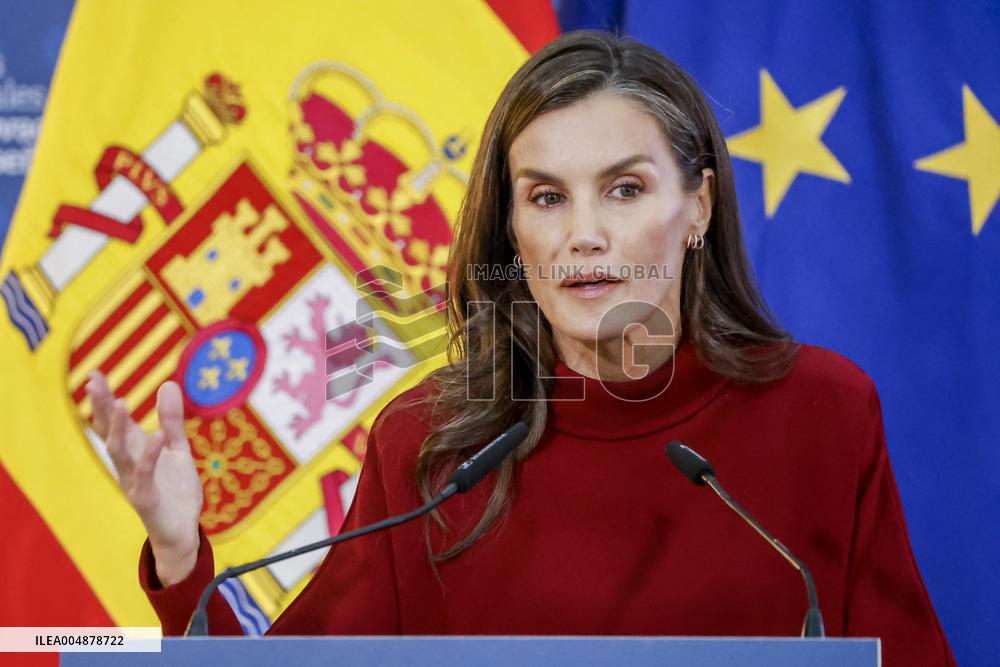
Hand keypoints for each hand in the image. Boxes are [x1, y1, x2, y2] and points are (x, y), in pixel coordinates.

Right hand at [86, 372, 203, 585]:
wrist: (183, 530)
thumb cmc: (176, 490)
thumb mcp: (178, 449)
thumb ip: (172, 420)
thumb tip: (168, 384)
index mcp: (135, 451)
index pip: (114, 422)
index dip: (104, 400)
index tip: (95, 374)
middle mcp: (128, 465)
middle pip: (109, 433)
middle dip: (102, 409)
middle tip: (93, 383)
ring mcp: (134, 482)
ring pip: (119, 453)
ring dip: (118, 429)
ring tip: (121, 403)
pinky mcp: (146, 499)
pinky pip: (145, 475)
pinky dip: (151, 456)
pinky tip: (159, 436)